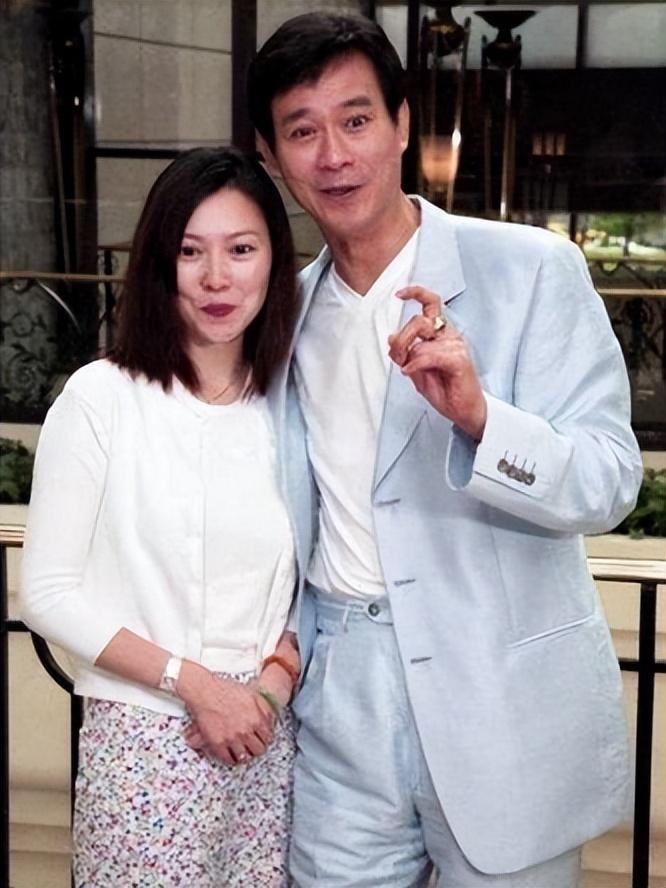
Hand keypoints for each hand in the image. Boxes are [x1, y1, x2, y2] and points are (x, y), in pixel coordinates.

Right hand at [178, 662, 272, 765]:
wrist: (204, 691)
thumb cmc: (225, 689)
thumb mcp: (252, 694)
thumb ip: (263, 708)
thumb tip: (270, 719)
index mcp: (256, 719)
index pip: (268, 738)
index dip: (265, 738)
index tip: (262, 738)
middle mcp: (245, 731)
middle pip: (258, 750)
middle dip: (257, 747)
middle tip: (253, 745)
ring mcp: (231, 739)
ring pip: (244, 757)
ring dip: (245, 754)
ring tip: (243, 750)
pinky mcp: (217, 743)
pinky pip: (228, 759)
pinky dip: (231, 759)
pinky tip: (231, 753)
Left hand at [388, 286, 486, 440]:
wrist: (464, 411)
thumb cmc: (445, 390)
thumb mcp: (416, 370)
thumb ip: (405, 353)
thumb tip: (391, 337)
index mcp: (440, 334)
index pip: (431, 304)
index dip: (415, 293)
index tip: (399, 294)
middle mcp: (449, 335)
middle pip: (418, 321)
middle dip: (400, 339)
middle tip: (398, 356)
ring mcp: (455, 346)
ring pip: (421, 339)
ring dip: (407, 355)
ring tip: (407, 369)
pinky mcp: (459, 359)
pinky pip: (429, 355)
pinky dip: (415, 363)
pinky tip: (411, 371)